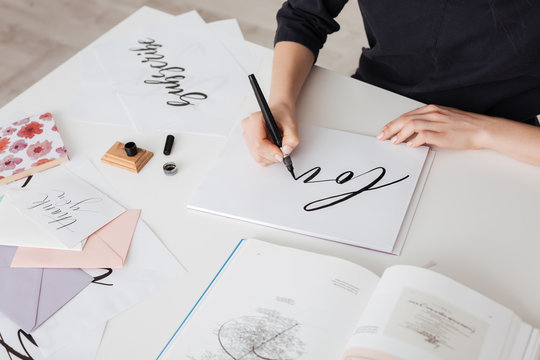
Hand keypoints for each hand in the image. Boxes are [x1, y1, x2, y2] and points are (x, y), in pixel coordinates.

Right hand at [241, 102, 299, 165]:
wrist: (279, 112)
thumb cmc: (283, 115)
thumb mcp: (292, 125)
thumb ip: (292, 139)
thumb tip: (286, 151)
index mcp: (256, 119)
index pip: (259, 143)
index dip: (271, 152)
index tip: (281, 154)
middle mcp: (248, 127)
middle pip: (257, 152)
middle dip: (272, 156)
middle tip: (283, 151)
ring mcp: (246, 135)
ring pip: (257, 156)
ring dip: (271, 157)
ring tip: (278, 146)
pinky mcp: (248, 142)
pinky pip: (257, 157)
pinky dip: (268, 157)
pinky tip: (273, 148)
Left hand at [377, 104, 491, 149]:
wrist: (483, 128)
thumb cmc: (465, 125)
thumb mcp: (444, 119)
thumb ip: (428, 123)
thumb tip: (413, 134)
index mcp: (433, 109)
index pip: (407, 115)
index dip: (393, 123)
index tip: (385, 130)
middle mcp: (433, 114)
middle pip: (405, 119)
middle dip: (391, 128)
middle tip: (381, 137)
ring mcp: (438, 123)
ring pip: (412, 125)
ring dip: (400, 134)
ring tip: (393, 142)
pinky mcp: (443, 133)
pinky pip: (423, 135)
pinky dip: (414, 140)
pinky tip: (409, 145)